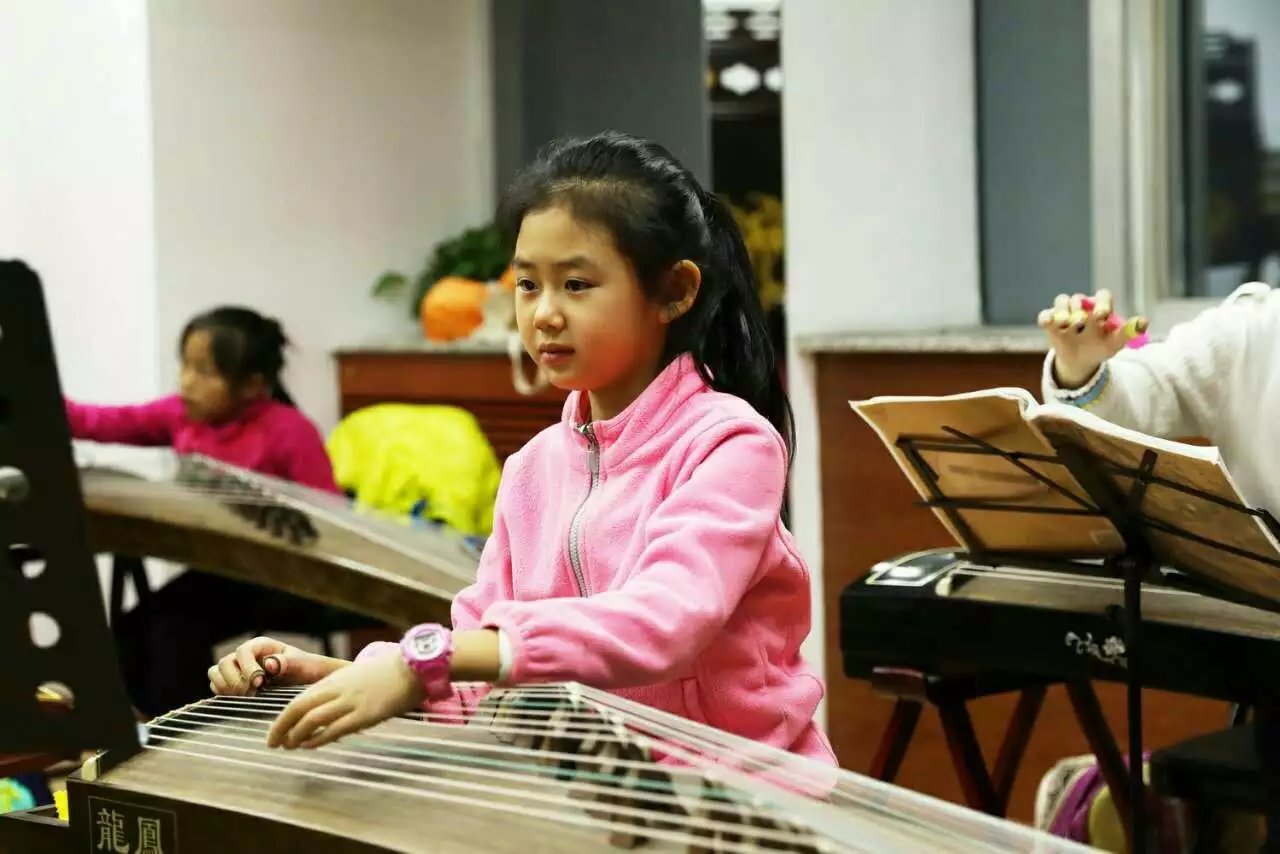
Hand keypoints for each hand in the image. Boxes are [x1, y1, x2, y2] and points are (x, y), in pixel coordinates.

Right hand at [208, 636, 347, 695]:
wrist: (308, 681)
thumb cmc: (307, 669)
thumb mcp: (303, 664)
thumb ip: (287, 662)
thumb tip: (268, 663)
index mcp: (261, 645)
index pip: (243, 652)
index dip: (247, 668)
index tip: (259, 683)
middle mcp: (246, 655)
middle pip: (224, 663)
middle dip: (235, 680)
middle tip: (251, 693)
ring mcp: (237, 668)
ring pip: (216, 672)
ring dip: (226, 686)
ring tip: (246, 696)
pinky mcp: (233, 681)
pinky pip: (216, 685)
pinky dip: (223, 693)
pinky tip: (240, 699)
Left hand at [266, 650, 424, 749]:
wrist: (415, 667)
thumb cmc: (388, 673)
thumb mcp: (357, 676)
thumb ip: (340, 691)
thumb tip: (325, 712)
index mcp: (335, 680)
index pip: (299, 700)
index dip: (282, 718)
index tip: (274, 732)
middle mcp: (338, 690)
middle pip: (299, 709)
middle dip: (281, 728)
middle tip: (272, 743)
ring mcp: (351, 702)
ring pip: (312, 720)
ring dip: (296, 736)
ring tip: (289, 747)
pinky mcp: (366, 715)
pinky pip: (334, 729)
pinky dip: (318, 739)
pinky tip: (309, 746)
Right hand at [1037, 290, 1137, 388]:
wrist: (1079, 361)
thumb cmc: (1100, 348)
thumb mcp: (1114, 343)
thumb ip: (1127, 333)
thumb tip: (1144, 322)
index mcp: (1100, 307)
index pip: (1102, 296)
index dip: (1102, 303)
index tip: (1102, 315)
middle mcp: (1082, 305)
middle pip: (1079, 298)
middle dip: (1080, 308)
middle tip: (1081, 322)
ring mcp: (1064, 311)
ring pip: (1062, 301)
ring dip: (1063, 311)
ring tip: (1065, 324)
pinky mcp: (1050, 320)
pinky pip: (1045, 315)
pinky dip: (1046, 317)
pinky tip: (1047, 323)